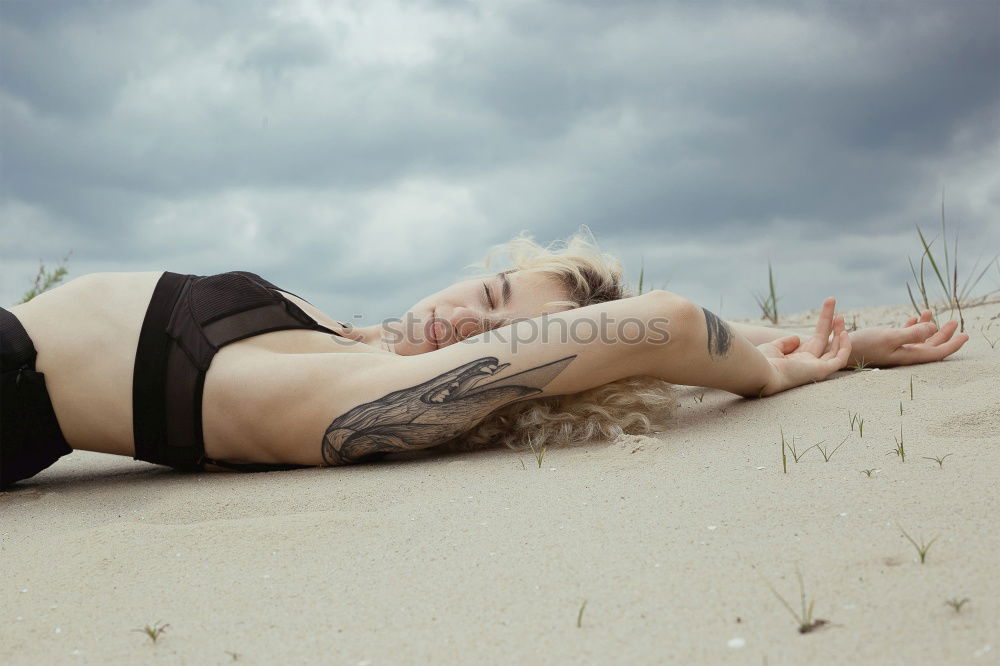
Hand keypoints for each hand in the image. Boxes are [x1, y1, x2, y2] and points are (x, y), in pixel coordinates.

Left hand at [757, 297, 851, 395]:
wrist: (759, 371)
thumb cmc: (761, 361)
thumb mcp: (772, 348)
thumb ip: (784, 343)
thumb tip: (797, 338)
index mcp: (798, 360)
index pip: (816, 341)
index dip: (823, 325)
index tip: (826, 310)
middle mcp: (808, 365)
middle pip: (825, 341)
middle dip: (830, 323)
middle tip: (832, 301)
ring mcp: (815, 369)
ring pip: (835, 350)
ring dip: (839, 333)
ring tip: (839, 316)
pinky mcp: (821, 371)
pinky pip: (840, 360)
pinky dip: (844, 347)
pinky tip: (843, 333)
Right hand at [847, 308, 968, 367]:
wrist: (837, 351)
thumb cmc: (863, 345)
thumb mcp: (889, 337)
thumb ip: (912, 333)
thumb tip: (933, 329)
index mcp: (908, 355)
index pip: (937, 352)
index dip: (953, 344)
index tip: (965, 335)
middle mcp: (904, 354)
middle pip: (930, 346)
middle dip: (944, 334)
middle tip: (955, 322)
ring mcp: (894, 349)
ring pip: (918, 340)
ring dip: (928, 328)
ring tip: (931, 312)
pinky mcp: (884, 344)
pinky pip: (904, 336)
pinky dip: (912, 327)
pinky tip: (912, 318)